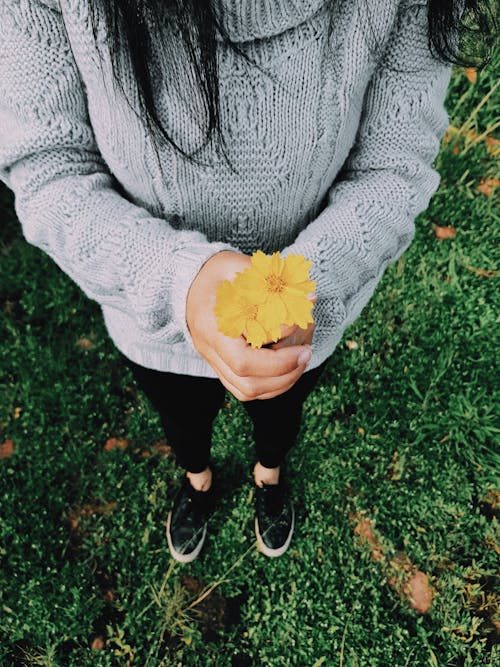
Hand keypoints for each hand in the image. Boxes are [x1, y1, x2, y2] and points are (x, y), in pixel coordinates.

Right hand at [186, 250, 312, 400]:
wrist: (188, 284)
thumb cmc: (215, 273)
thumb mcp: (236, 266)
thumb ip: (267, 282)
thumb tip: (308, 298)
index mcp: (210, 328)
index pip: (243, 361)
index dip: (277, 361)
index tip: (302, 343)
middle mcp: (209, 351)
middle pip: (248, 384)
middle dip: (284, 374)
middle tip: (306, 353)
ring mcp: (214, 362)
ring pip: (247, 391)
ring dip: (280, 383)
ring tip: (300, 360)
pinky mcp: (222, 366)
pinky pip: (245, 388)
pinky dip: (270, 385)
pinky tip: (287, 367)